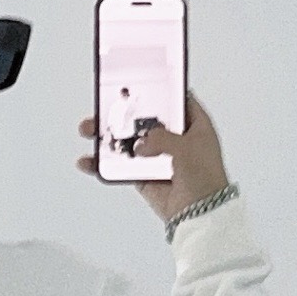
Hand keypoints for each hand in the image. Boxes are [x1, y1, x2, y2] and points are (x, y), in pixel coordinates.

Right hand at [77, 90, 227, 223]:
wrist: (201, 216)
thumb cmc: (206, 180)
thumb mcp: (187, 148)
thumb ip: (162, 138)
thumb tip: (139, 144)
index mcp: (193, 124)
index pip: (175, 98)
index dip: (159, 88)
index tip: (138, 80)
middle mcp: (175, 138)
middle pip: (144, 118)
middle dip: (123, 111)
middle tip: (104, 105)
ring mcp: (157, 158)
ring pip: (129, 141)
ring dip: (109, 136)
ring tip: (89, 130)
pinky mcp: (144, 177)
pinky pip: (121, 166)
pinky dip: (104, 164)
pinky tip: (90, 160)